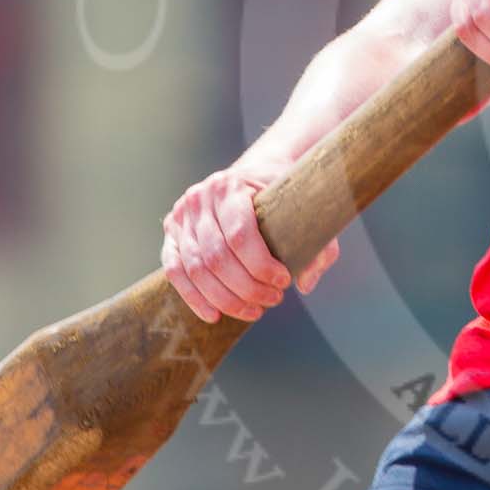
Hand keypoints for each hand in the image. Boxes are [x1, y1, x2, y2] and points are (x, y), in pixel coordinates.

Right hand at [160, 162, 340, 322]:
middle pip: (217, 257)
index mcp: (230, 186)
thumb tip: (305, 284)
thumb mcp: (307, 212)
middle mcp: (200, 198)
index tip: (284, 282)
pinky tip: (214, 315)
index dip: (261, 266)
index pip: (240, 235)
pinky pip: (175, 272)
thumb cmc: (282, 197)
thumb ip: (318, 246)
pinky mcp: (171, 234)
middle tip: (272, 300)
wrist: (255, 174)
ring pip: (196, 269)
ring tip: (253, 311)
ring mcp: (181, 216)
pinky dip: (194, 298)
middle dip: (246, 288)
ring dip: (225, 298)